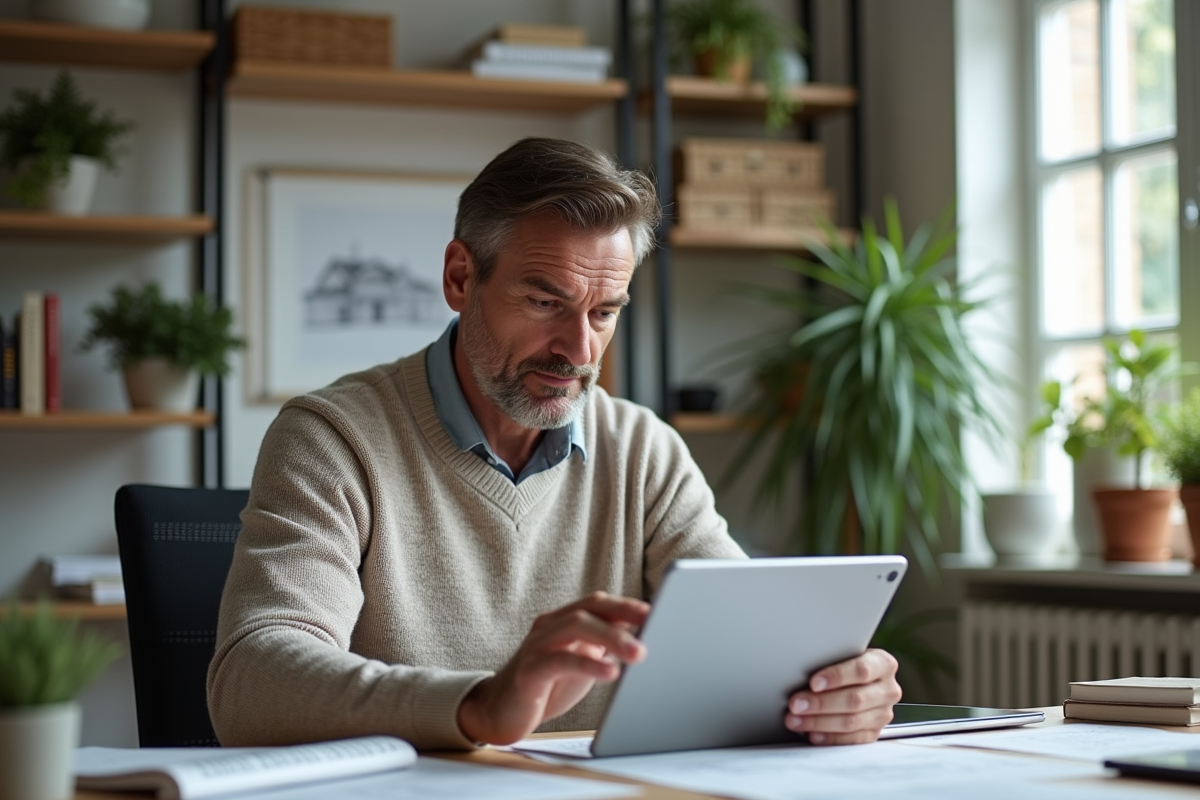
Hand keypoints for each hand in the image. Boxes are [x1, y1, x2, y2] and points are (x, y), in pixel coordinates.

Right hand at [457, 591, 648, 744]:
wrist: (499, 712)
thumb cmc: (546, 686)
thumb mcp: (581, 662)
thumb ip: (604, 647)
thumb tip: (644, 636)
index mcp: (562, 622)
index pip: (597, 604)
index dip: (626, 605)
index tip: (656, 610)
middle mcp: (548, 628)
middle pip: (587, 611)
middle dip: (622, 615)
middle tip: (653, 626)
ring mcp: (536, 647)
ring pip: (574, 628)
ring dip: (610, 638)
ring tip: (638, 653)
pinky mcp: (528, 672)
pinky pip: (558, 662)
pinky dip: (586, 664)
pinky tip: (609, 673)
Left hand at [784, 648, 900, 744]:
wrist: (857, 680)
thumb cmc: (844, 664)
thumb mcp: (842, 655)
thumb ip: (830, 660)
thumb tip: (800, 670)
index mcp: (883, 664)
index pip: (861, 670)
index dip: (836, 676)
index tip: (813, 683)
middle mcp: (888, 690)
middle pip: (855, 699)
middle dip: (821, 703)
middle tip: (795, 704)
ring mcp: (883, 714)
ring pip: (851, 722)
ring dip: (819, 722)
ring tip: (795, 720)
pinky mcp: (874, 733)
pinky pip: (851, 740)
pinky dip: (829, 738)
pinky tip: (812, 734)